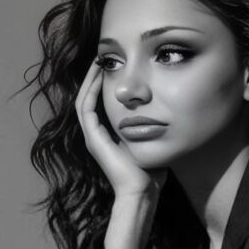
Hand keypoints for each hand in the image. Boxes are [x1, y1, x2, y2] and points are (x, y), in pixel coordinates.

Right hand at [74, 60, 167, 198]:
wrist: (142, 191)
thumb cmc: (150, 172)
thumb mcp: (150, 142)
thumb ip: (151, 127)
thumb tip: (165, 111)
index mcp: (107, 136)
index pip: (99, 103)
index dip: (102, 84)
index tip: (113, 66)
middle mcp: (96, 135)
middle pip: (88, 98)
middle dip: (94, 77)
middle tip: (101, 57)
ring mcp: (93, 137)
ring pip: (83, 100)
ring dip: (89, 80)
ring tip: (98, 62)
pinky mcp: (93, 139)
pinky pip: (86, 109)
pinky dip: (90, 91)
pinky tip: (99, 77)